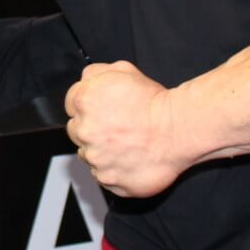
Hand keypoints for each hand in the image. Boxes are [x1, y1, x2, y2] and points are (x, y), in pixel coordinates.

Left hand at [64, 61, 181, 197]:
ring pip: (88, 155)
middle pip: (76, 131)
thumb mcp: (124, 70)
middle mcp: (85, 131)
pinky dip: (113, 170)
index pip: (70, 104)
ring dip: (101, 150)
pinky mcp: (108, 179)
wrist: (179, 129)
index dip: (87, 106)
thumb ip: (95, 73)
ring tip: (127, 143)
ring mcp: (95, 158)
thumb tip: (85, 80)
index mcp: (84, 101)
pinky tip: (129, 159)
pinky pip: (103, 176)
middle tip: (117, 126)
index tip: (101, 110)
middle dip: (92, 128)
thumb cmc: (154, 102)